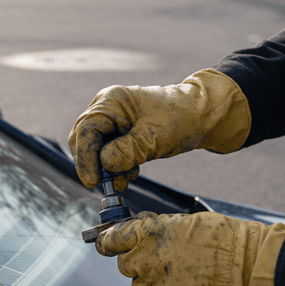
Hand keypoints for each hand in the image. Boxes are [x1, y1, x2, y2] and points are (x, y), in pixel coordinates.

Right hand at [67, 69, 250, 189]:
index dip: (86, 158)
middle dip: (93, 164)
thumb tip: (105, 165)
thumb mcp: (156, 136)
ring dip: (106, 168)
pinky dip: (115, 166)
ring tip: (125, 178)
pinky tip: (129, 172)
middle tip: (105, 185)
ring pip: (94, 149)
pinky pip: (106, 152)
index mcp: (112, 101)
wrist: (200, 114)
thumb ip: (129, 150)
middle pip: (84, 139)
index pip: (87, 130)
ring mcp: (111, 120)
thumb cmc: (181, 117)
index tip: (93, 181)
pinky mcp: (118, 132)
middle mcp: (106, 108)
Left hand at [95, 211, 284, 285]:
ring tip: (184, 280)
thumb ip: (159, 230)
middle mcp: (146, 262)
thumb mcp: (188, 223)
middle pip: (126, 266)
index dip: (109, 240)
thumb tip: (144, 232)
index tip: (106, 242)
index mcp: (149, 235)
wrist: (252, 271)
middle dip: (140, 263)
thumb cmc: (229, 242)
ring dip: (155, 285)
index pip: (113, 238)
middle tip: (165, 262)